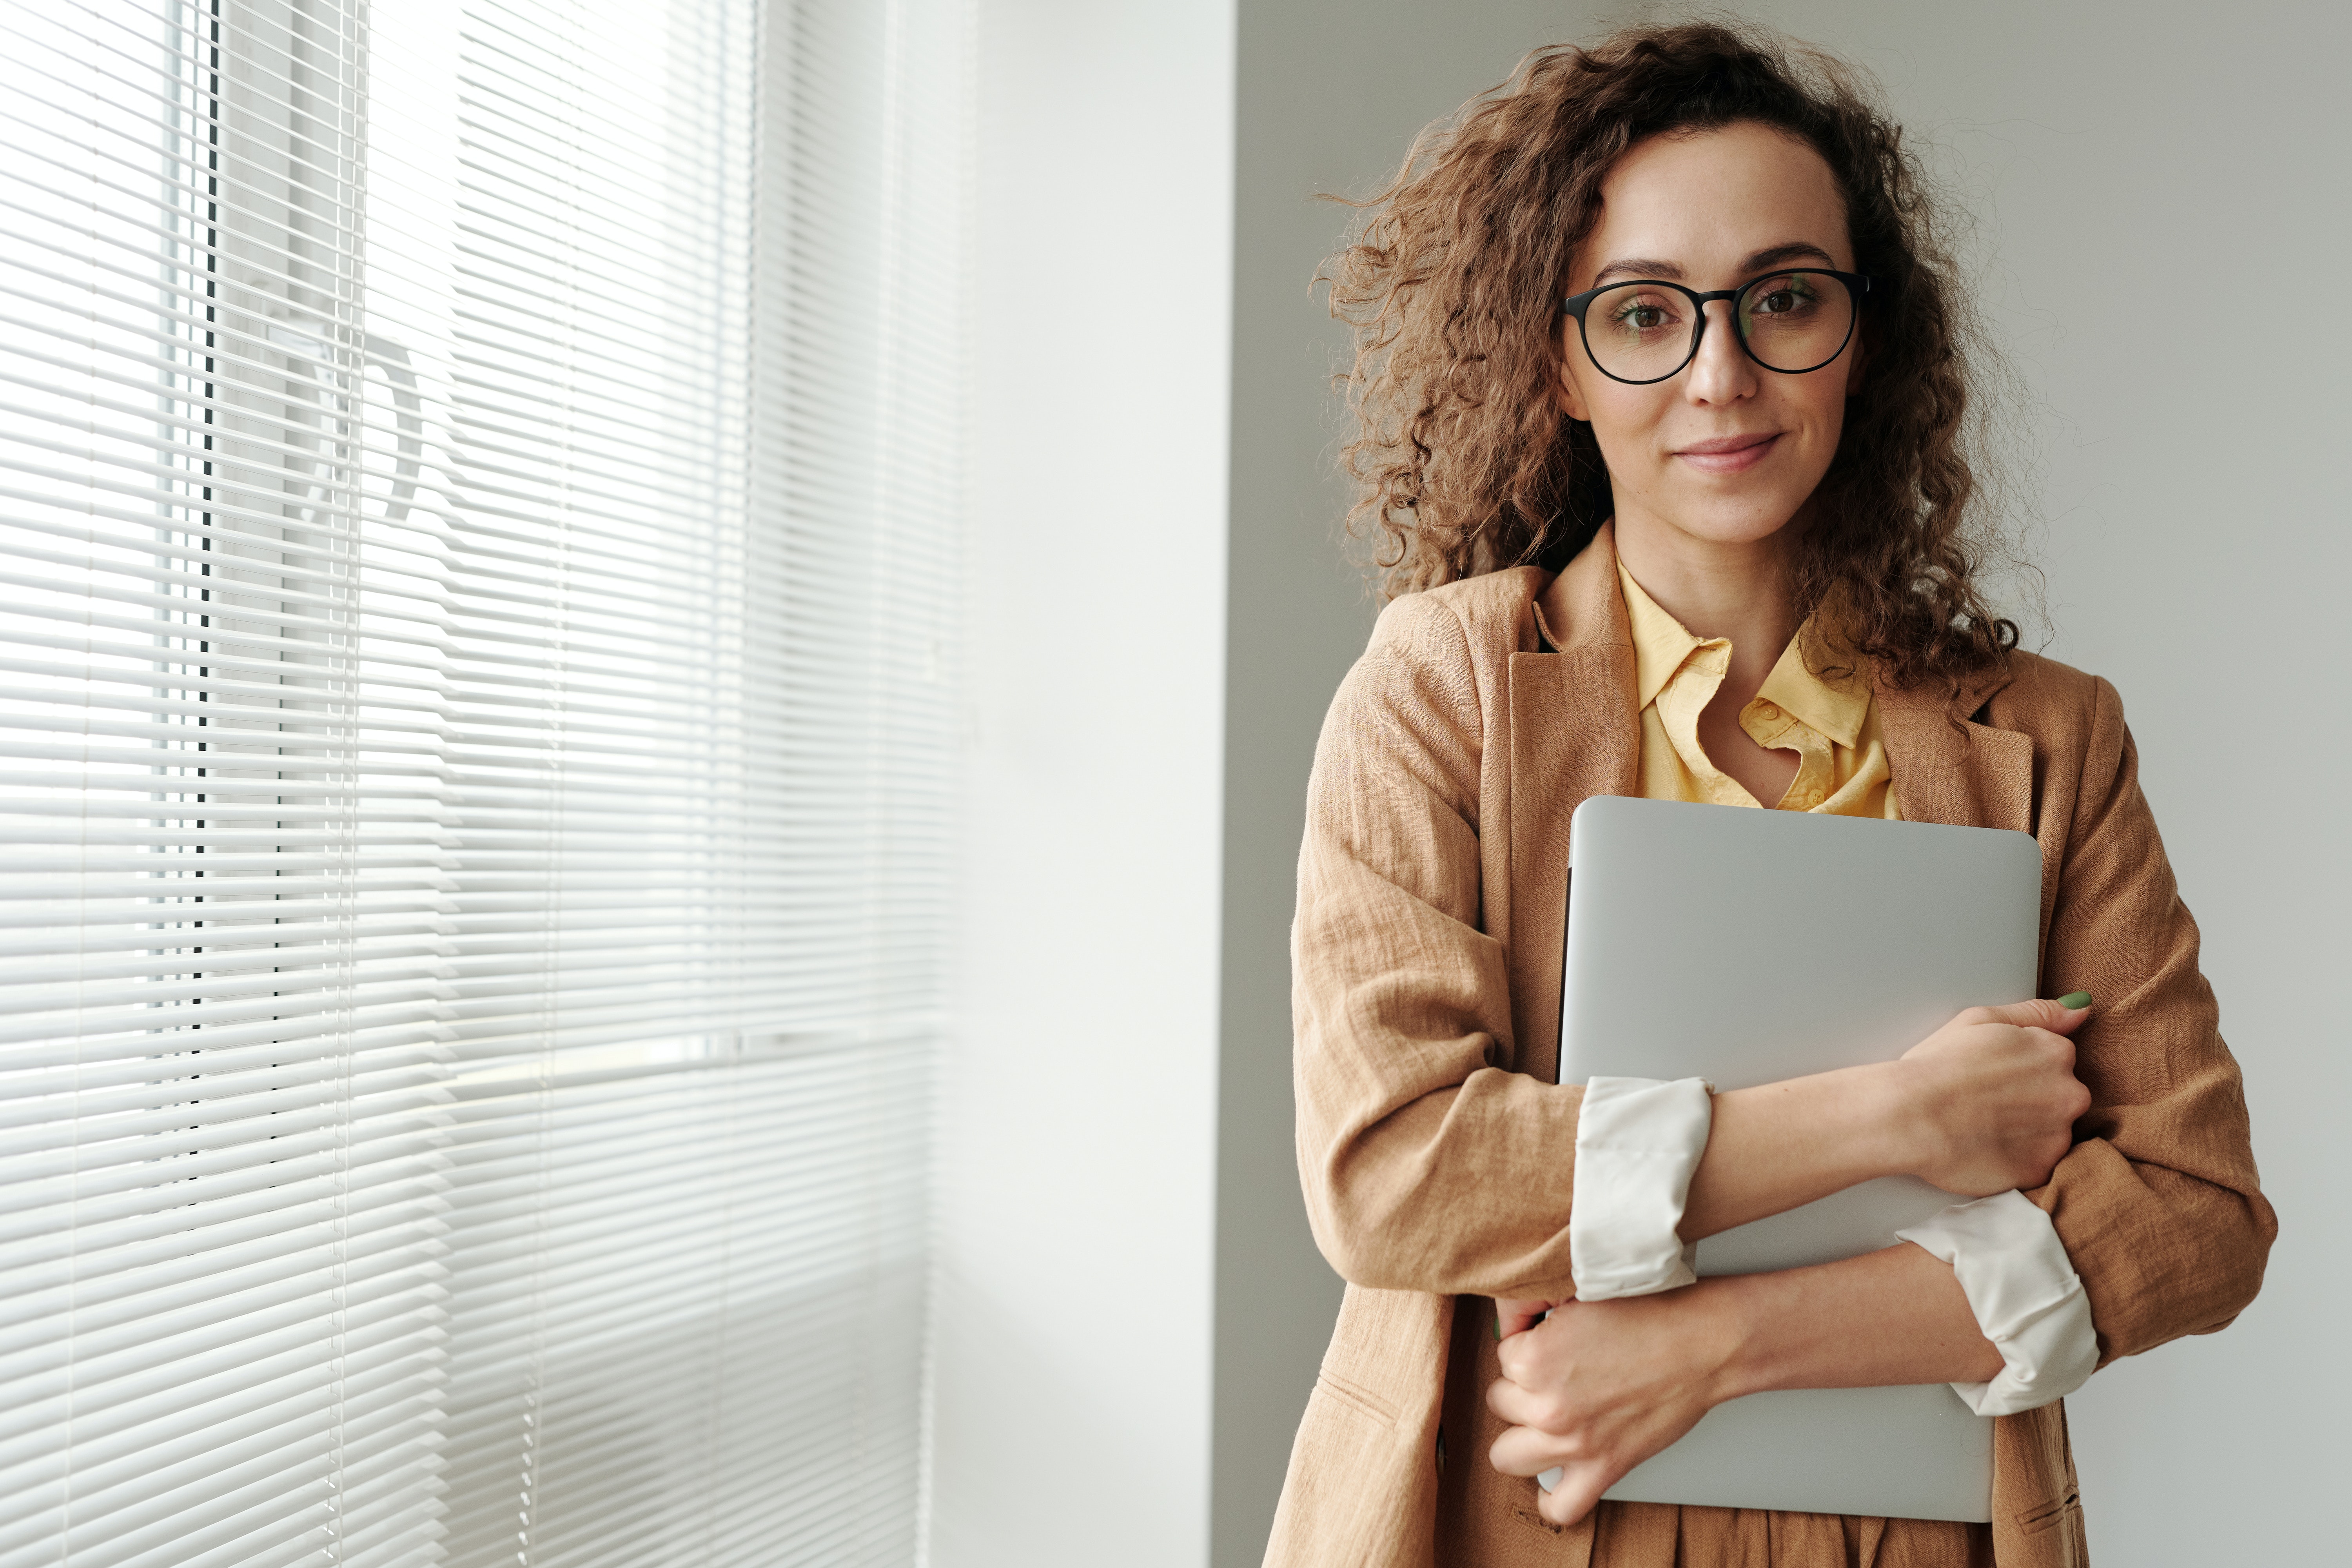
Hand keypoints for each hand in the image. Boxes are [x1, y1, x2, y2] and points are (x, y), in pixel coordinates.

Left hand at [1486, 1286, 1736, 1526]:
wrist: (1702, 1343)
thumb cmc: (1648, 1314)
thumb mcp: (1576, 1296)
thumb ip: (1534, 1311)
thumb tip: (1511, 1322)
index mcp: (1534, 1358)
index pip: (1503, 1355)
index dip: (1528, 1345)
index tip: (1551, 1341)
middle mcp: (1547, 1405)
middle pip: (1500, 1402)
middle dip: (1521, 1388)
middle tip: (1554, 1375)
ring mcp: (1574, 1443)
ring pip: (1507, 1456)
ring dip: (1523, 1436)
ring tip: (1544, 1418)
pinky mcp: (1604, 1468)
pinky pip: (1560, 1506)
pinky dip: (1552, 1499)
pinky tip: (1555, 1477)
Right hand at [1894, 997, 2093, 1196]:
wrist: (1910, 1116)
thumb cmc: (1938, 1065)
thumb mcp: (1981, 1020)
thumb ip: (2038, 1013)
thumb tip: (2080, 1009)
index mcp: (2056, 1053)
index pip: (2057, 1061)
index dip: (2021, 1068)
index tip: (1993, 1075)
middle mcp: (2069, 1094)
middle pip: (2060, 1098)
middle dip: (2031, 1101)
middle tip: (1985, 1102)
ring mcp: (2057, 1136)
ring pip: (2050, 1134)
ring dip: (2024, 1133)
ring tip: (1981, 1126)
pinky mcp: (2039, 1171)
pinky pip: (2034, 1165)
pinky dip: (2014, 1160)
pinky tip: (1983, 1148)